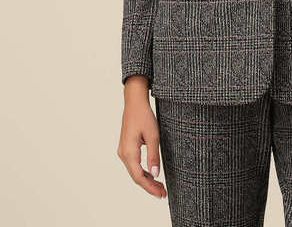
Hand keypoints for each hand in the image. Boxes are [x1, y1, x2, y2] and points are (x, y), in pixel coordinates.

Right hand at [117, 76, 166, 198]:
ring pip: (134, 171)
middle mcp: (123, 154)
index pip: (139, 177)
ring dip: (147, 180)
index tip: (161, 194)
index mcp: (129, 152)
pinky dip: (143, 172)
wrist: (134, 102)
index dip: (150, 188)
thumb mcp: (153, 136)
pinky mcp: (126, 147)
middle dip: (150, 186)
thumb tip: (156, 175)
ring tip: (160, 186)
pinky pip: (133, 164)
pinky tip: (152, 174)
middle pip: (136, 176)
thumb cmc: (144, 116)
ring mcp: (123, 151)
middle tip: (163, 193)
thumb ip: (154, 156)